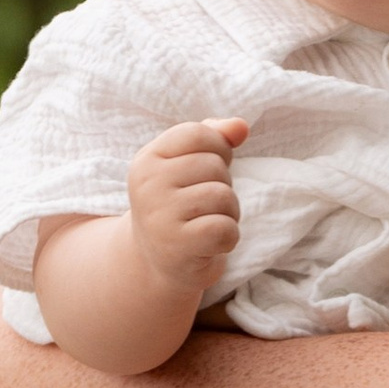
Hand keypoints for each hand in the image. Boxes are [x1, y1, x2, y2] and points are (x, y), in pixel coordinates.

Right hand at [127, 116, 246, 299]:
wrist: (157, 261)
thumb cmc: (180, 204)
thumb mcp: (188, 166)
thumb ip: (215, 138)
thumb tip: (240, 126)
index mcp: (148, 159)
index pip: (198, 133)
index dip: (218, 148)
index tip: (208, 169)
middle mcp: (148, 185)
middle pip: (214, 166)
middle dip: (223, 184)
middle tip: (204, 204)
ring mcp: (159, 216)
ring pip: (223, 196)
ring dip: (228, 212)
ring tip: (207, 222)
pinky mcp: (177, 246)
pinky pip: (225, 229)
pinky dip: (229, 237)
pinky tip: (210, 243)